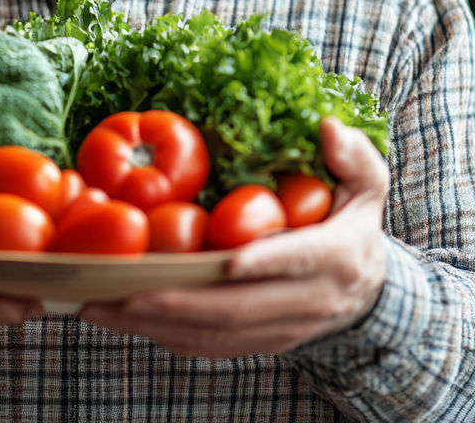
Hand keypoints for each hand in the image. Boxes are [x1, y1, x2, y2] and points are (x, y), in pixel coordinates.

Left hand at [80, 118, 388, 357]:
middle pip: (240, 308)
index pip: (297, 261)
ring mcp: (284, 330)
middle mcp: (310, 302)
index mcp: (336, 257)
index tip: (226, 259)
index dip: (263, 260)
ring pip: (218, 335)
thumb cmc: (355, 219)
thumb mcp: (366, 181)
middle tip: (126, 288)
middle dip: (181, 302)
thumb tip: (328, 126)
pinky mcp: (261, 343)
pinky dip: (168, 336)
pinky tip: (126, 320)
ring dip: (159, 324)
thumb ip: (351, 154)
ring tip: (105, 307)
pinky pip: (212, 347)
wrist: (369, 287)